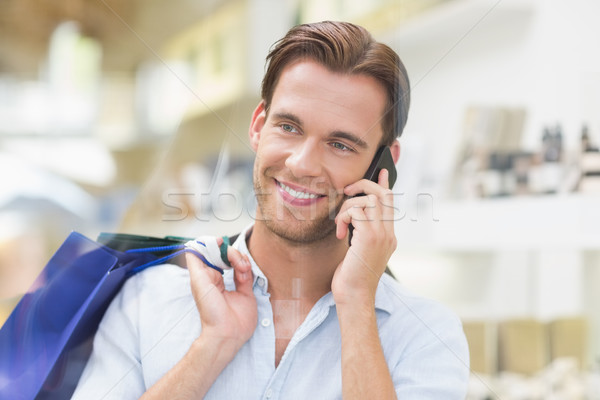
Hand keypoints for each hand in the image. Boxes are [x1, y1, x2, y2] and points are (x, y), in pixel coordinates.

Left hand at [186, 238, 256, 350]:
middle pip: (225, 256)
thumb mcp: (198, 283)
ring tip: (241, 269)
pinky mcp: (246, 290)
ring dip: (240, 261)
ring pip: (238, 262)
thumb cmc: (210, 311)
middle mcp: (218, 279)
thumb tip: (193, 245)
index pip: (210, 254)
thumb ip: (195, 262)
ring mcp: (233, 284)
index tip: (220, 241)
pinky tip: (244, 274)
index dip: (215, 246)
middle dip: (230, 253)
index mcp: (205, 276)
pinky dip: (247, 269)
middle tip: (233, 258)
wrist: (227, 332)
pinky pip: (248, 272)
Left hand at [333, 169, 396, 304]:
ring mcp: (381, 235)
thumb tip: (353, 219)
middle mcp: (388, 234)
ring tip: (340, 224)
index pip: (390, 203)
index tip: (380, 171)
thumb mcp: (359, 252)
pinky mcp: (369, 237)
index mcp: (388, 236)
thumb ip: (361, 234)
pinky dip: (343, 217)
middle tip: (346, 191)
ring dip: (347, 207)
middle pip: (382, 194)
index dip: (384, 184)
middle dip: (363, 185)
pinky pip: (356, 211)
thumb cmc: (352, 278)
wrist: (354, 297)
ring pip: (368, 199)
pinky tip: (340, 233)